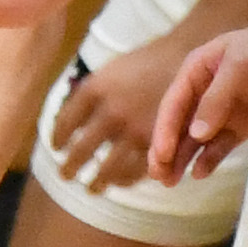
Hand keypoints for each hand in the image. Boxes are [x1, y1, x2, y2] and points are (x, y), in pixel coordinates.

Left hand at [49, 33, 190, 194]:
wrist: (190, 58)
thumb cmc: (149, 63)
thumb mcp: (112, 70)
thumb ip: (89, 94)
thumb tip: (64, 119)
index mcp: (95, 89)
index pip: (64, 123)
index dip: (57, 139)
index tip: (56, 147)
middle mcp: (111, 111)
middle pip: (80, 151)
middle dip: (70, 168)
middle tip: (65, 175)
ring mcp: (135, 130)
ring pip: (106, 169)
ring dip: (96, 182)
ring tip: (92, 188)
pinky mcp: (157, 144)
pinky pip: (135, 172)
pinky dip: (124, 180)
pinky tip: (120, 182)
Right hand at [149, 15, 247, 184]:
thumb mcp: (239, 66)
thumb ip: (216, 100)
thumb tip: (196, 135)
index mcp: (196, 72)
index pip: (173, 105)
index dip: (164, 130)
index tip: (161, 154)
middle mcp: (204, 93)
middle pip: (179, 126)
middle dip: (166, 151)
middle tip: (158, 176)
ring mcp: (224, 111)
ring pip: (196, 140)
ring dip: (182, 159)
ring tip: (170, 182)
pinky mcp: (243, 126)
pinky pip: (221, 146)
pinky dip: (209, 159)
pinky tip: (199, 173)